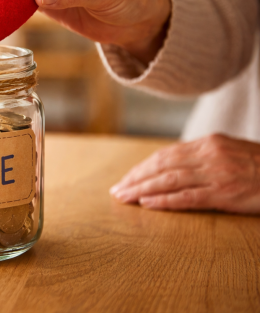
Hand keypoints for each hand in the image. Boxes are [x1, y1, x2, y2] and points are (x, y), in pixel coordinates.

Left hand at [110, 134, 259, 213]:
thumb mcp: (231, 152)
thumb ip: (204, 157)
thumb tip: (174, 166)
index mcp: (209, 143)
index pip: (166, 154)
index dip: (143, 167)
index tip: (127, 178)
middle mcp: (210, 155)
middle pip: (162, 165)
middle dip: (136, 178)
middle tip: (117, 190)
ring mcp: (217, 174)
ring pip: (169, 180)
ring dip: (142, 189)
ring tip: (124, 198)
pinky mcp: (225, 193)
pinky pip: (188, 198)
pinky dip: (164, 201)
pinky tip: (147, 205)